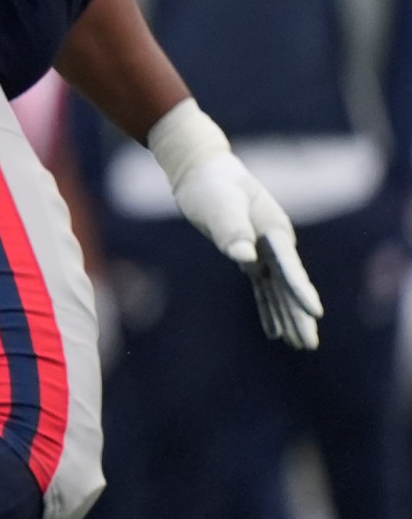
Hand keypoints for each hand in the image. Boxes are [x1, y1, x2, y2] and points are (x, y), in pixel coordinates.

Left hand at [170, 147, 323, 349]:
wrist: (204, 172)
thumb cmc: (212, 185)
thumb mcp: (219, 204)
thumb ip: (232, 229)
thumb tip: (243, 257)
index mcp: (274, 229)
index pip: (290, 266)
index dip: (300, 291)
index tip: (315, 313)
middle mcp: (275, 243)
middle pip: (289, 284)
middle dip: (299, 315)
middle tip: (308, 344)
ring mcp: (265, 251)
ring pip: (279, 290)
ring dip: (287, 316)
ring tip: (299, 345)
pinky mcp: (250, 256)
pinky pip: (263, 287)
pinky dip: (268, 307)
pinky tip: (274, 331)